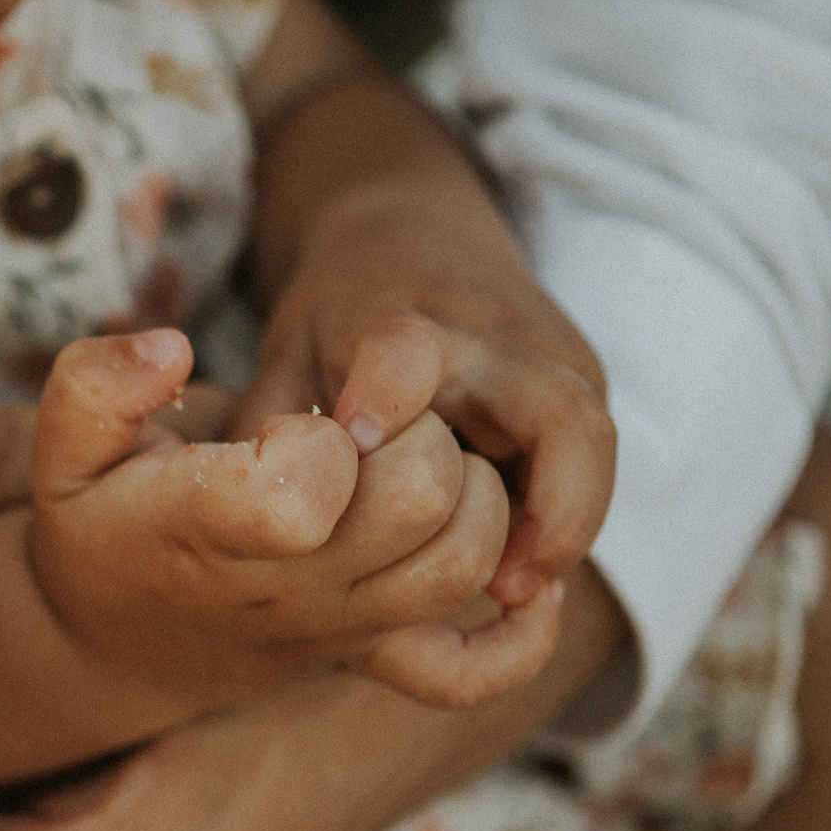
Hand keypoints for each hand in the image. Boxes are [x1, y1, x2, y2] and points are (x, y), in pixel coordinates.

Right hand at [27, 330, 561, 709]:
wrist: (114, 642)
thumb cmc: (100, 524)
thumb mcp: (63, 450)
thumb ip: (95, 385)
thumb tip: (171, 347)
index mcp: (213, 530)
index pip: (313, 484)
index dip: (319, 434)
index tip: (283, 427)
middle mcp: (292, 590)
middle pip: (424, 499)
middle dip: (414, 431)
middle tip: (363, 427)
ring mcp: (343, 630)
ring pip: (466, 561)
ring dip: (469, 491)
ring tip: (408, 466)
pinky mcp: (377, 656)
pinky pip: (475, 667)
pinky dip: (517, 627)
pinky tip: (506, 570)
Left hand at [241, 211, 613, 609]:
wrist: (411, 236)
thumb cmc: (336, 315)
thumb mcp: (284, 358)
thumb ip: (266, 437)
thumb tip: (241, 529)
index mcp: (401, 322)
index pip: (406, 350)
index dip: (386, 400)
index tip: (361, 452)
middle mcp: (494, 341)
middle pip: (559, 415)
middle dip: (547, 509)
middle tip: (503, 587)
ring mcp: (551, 362)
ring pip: (588, 447)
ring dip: (562, 526)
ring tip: (512, 594)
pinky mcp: (576, 388)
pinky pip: (586, 464)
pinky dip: (561, 521)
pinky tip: (516, 575)